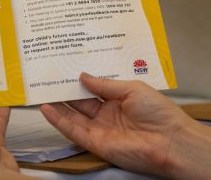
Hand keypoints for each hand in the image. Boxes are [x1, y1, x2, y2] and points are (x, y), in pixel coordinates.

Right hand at [40, 73, 210, 179]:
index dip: (80, 78)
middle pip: (81, 101)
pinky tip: (47, 109)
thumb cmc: (160, 112)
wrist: (169, 141)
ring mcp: (101, 128)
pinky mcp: (95, 142)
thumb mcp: (132, 89)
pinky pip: (73, 130)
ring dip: (57, 105)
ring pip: (73, 115)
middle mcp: (108, 113)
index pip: (95, 88)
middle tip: (48, 76)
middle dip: (65, 89)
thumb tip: (84, 76)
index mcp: (120, 99)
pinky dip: (59, 120)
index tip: (66, 67)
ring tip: (41, 90)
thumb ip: (105, 85)